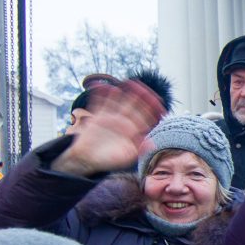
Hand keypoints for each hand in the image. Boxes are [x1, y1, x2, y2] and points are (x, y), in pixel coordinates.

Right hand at [52, 80, 166, 175]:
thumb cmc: (108, 161)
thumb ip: (138, 150)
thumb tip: (152, 144)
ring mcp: (112, 117)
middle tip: (140, 86)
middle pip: (135, 104)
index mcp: (135, 131)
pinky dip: (100, 94)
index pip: (147, 116)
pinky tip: (100, 86)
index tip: (157, 101)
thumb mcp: (125, 158)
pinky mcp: (98, 115)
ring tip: (127, 83)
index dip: (153, 108)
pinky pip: (100, 102)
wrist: (87, 160)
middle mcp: (125, 122)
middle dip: (140, 95)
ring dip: (123, 91)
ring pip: (120, 100)